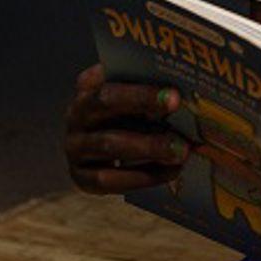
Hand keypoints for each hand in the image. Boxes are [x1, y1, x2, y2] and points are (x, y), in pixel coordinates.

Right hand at [64, 64, 192, 193]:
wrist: (98, 145)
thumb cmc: (126, 112)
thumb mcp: (131, 92)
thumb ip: (148, 84)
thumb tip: (185, 88)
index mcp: (88, 87)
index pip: (112, 79)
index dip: (140, 90)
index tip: (174, 96)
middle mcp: (75, 115)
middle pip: (107, 104)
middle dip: (144, 106)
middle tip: (180, 116)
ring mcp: (75, 148)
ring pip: (110, 146)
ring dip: (149, 148)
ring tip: (181, 151)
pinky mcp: (81, 178)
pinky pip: (110, 180)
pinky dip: (144, 177)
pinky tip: (171, 172)